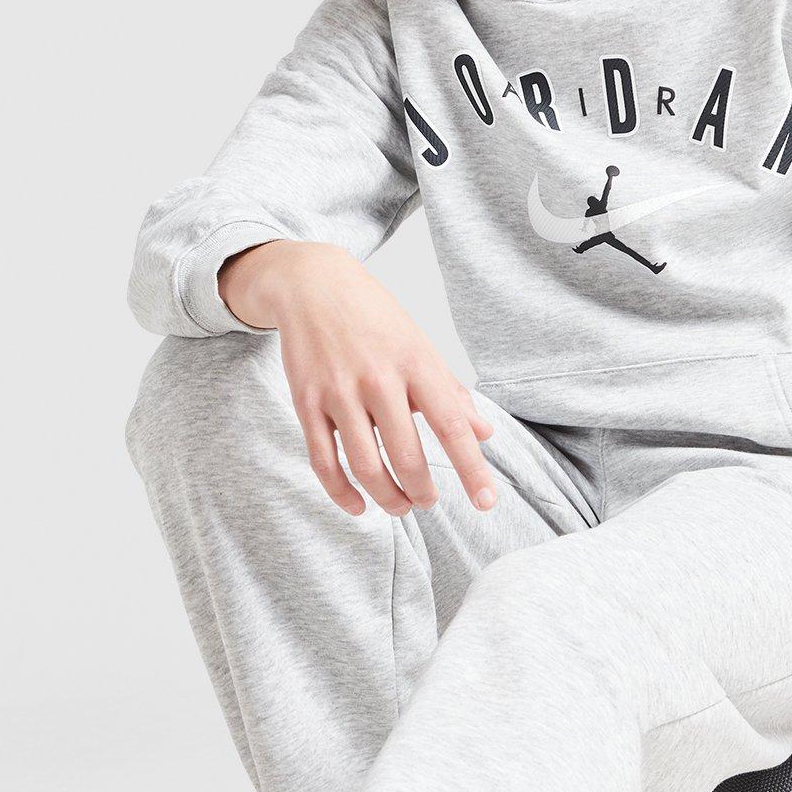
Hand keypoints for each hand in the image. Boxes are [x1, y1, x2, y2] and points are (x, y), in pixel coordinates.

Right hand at [217, 241, 497, 519]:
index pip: (451, 425)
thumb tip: (484, 433)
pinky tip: (358, 506)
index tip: (486, 500)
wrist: (312, 284)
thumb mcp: (421, 345)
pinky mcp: (306, 402)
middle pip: (406, 454)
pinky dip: (341, 492)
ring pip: (365, 465)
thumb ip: (450, 392)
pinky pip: (323, 461)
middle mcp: (378, 378)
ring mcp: (339, 392)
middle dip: (422, 490)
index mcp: (415, 363)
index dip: (471, 468)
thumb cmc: (375, 317)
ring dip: (387, 497)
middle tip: (428, 500)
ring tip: (401, 506)